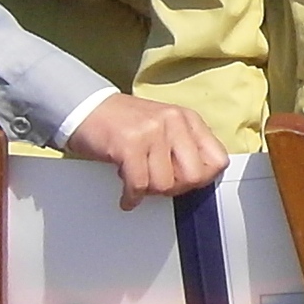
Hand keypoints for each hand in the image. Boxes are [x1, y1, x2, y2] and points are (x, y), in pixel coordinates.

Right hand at [62, 92, 227, 203]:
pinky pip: (139, 185)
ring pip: (164, 184)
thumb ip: (183, 148)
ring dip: (148, 191)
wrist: (86, 107)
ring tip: (137, 179)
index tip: (184, 182)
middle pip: (194, 176)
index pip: (217, 160)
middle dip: (174, 188)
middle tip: (157, 184)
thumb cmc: (123, 122)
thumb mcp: (163, 127)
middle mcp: (174, 121)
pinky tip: (127, 195)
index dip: (202, 179)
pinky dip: (131, 197)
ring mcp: (152, 131)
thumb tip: (198, 180)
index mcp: (187, 118)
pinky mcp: (129, 143)